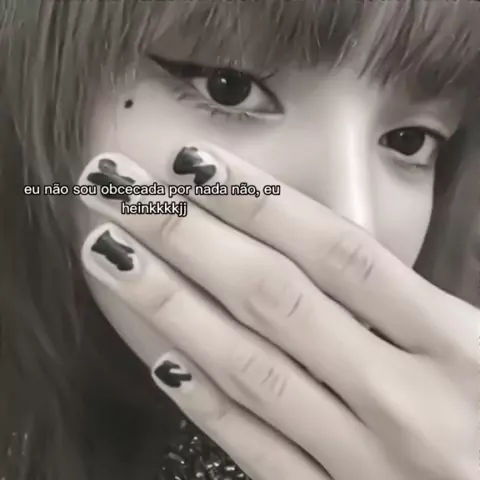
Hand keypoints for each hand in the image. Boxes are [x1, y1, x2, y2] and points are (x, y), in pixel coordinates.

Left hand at [79, 144, 478, 479]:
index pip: (337, 253)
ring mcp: (364, 462)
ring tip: (109, 252)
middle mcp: (405, 402)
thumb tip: (324, 244)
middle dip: (187, 235)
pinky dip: (204, 398)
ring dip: (170, 305)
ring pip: (249, 369)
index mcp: (460, 348)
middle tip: (118, 187)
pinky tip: (156, 354)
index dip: (261, 203)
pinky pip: (257, 448)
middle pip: (274, 299)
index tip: (193, 162)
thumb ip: (414, 300)